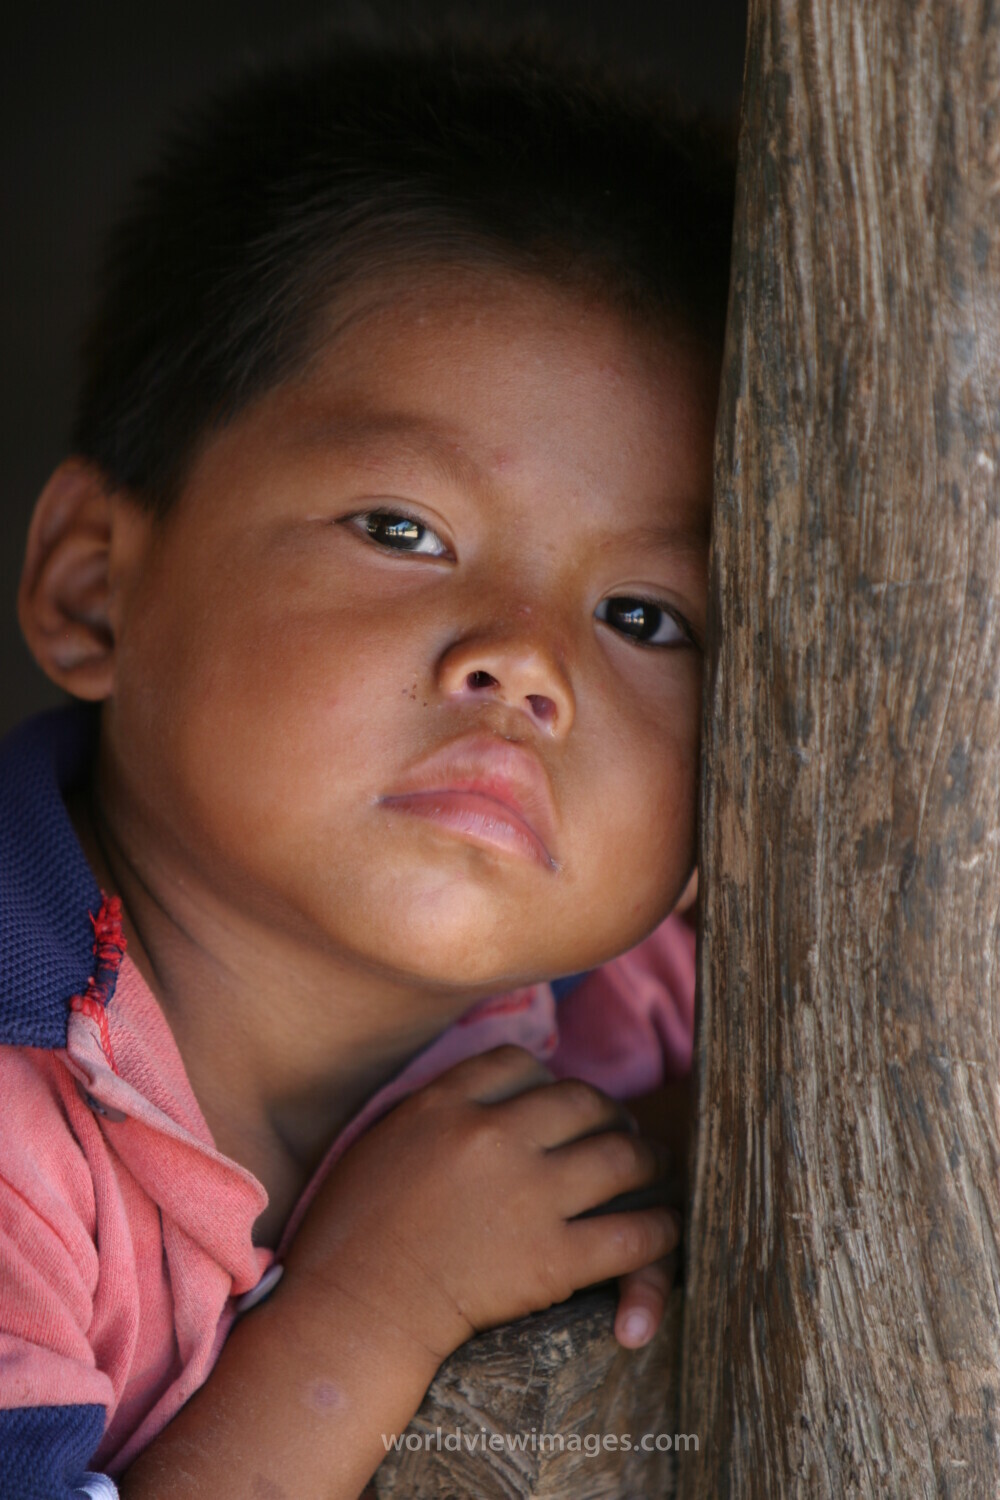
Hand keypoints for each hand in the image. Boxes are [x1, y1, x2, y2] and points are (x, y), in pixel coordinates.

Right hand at [281, 1044, 679, 1364]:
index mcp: (445, 1105)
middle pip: (581, 1101)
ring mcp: (527, 1195)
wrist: (352, 1312)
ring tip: (651, 1166)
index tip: (556, 1100)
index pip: (520, 1064)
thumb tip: (470, 1098)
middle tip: (619, 1128)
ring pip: (619, 1157)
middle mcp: (492, 1137)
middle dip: (609, 1113)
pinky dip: (659, 1229)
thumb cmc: (348, 1235)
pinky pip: (631, 1234)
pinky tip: (663, 1228)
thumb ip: (431, 1112)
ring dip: (645, 1160)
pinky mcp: (551, 1258)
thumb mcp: (379, 1141)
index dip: (547, 1080)